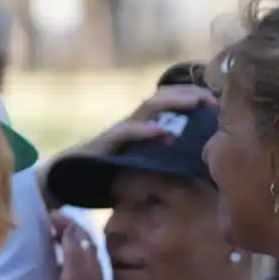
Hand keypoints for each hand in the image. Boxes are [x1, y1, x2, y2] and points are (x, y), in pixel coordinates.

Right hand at [37, 83, 215, 206]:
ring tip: (197, 104)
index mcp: (141, 129)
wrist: (61, 185)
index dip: (192, 98)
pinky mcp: (104, 143)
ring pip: (148, 106)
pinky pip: (126, 132)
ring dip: (175, 102)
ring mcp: (117, 131)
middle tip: (214, 100)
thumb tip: (192, 175)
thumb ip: (160, 168)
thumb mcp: (139, 172)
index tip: (217, 104)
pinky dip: (145, 131)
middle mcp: (131, 125)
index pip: (169, 104)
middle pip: (163, 97)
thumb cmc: (101, 181)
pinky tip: (163, 134)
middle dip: (190, 94)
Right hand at [51, 212, 107, 279]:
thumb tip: (70, 227)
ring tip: (47, 236)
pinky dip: (61, 257)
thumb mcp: (73, 277)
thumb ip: (73, 252)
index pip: (82, 234)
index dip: (68, 222)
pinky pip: (71, 266)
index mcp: (91, 263)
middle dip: (66, 229)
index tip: (49, 214)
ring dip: (64, 242)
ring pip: (77, 254)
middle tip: (46, 222)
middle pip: (81, 242)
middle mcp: (92, 270)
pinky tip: (51, 261)